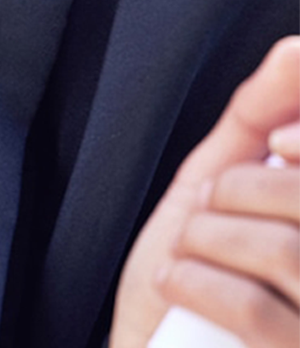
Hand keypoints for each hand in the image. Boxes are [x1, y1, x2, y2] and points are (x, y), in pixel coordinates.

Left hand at [112, 37, 299, 346]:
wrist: (152, 346)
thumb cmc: (195, 262)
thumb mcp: (220, 177)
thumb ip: (263, 114)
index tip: (279, 145)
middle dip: (237, 191)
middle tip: (207, 215)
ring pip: (286, 250)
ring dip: (208, 238)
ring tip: (190, 254)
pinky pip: (256, 310)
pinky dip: (194, 282)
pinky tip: (179, 286)